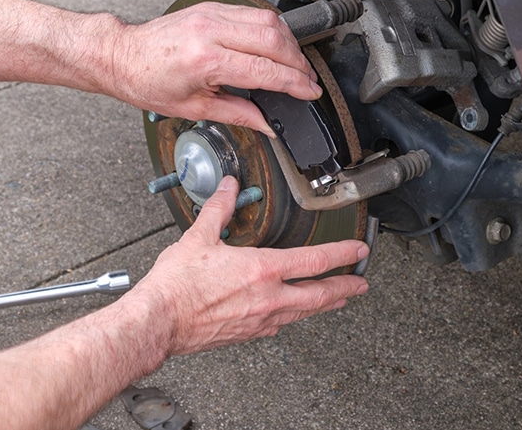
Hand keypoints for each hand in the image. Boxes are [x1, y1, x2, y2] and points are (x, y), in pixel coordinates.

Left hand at [106, 2, 322, 136]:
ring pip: (268, 20)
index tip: (310, 92)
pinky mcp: (212, 7)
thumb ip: (239, 115)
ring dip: (289, 43)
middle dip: (299, 62)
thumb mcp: (195, 109)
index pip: (265, 70)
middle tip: (308, 80)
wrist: (123, 56)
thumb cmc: (149, 82)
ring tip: (297, 65)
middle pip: (274, 40)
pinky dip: (272, 29)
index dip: (294, 83)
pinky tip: (278, 46)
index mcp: (205, 61)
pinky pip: (253, 12)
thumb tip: (268, 125)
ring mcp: (211, 14)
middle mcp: (210, 31)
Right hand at [135, 176, 369, 354]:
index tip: (359, 250)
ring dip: (326, 303)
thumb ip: (220, 208)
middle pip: (320, 294)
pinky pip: (282, 324)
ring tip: (340, 299)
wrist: (159, 322)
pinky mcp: (249, 334)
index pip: (314, 260)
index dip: (342, 253)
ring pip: (305, 312)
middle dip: (346, 286)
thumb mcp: (199, 237)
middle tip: (362, 282)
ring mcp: (261, 319)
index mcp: (263, 270)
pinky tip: (294, 314)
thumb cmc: (177, 285)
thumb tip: (230, 187)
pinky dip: (296, 315)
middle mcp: (269, 298)